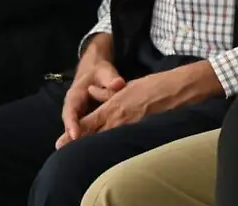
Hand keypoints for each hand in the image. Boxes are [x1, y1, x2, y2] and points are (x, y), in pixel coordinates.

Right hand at [58, 34, 124, 147]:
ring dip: (77, 143)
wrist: (94, 68)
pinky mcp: (84, 118)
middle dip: (70, 140)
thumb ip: (111, 79)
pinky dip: (85, 140)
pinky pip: (83, 130)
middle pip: (70, 126)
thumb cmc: (99, 71)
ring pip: (75, 131)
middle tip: (74, 155)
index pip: (71, 111)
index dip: (72, 124)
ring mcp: (78, 114)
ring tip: (80, 160)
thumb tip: (118, 84)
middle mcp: (73, 107)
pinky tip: (93, 153)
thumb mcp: (105, 72)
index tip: (75, 135)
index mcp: (75, 95)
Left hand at [70, 61, 222, 141]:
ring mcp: (129, 128)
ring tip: (82, 151)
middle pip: (92, 136)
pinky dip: (112, 143)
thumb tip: (94, 92)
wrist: (177, 90)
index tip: (60, 141)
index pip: (87, 123)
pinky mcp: (141, 132)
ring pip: (105, 140)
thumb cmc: (154, 85)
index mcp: (113, 107)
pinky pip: (122, 140)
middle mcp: (118, 120)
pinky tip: (109, 147)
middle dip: (78, 142)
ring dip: (94, 144)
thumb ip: (108, 93)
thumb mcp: (128, 85)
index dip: (72, 133)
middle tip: (64, 149)